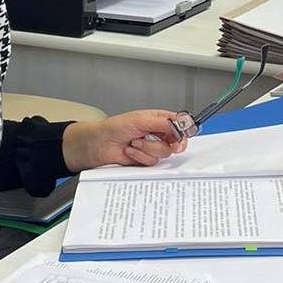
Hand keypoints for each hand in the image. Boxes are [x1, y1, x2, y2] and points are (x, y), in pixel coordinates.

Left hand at [62, 109, 188, 171]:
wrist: (99, 144)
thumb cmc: (114, 127)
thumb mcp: (140, 120)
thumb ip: (163, 123)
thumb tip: (179, 126)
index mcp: (159, 120)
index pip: (179, 124)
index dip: (183, 130)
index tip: (181, 135)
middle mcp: (157, 134)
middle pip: (176, 142)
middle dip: (164, 142)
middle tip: (158, 141)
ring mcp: (152, 147)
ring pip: (164, 153)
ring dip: (148, 148)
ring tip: (134, 142)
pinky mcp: (145, 160)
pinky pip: (152, 162)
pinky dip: (140, 156)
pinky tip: (130, 150)